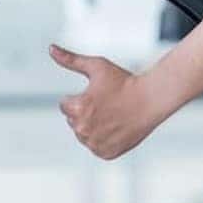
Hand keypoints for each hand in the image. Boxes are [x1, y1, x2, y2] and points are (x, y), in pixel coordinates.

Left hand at [51, 44, 166, 159]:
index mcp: (77, 108)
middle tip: (107, 105)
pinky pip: (95, 146)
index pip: (64, 105)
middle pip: (73, 121)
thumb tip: (50, 48)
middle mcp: (83, 129)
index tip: (98, 95)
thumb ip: (70, 60)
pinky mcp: (105, 154)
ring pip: (83, 135)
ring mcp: (94, 144)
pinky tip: (116, 128)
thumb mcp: (96, 66)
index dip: (80, 98)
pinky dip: (103, 139)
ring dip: (92, 127)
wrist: (151, 100)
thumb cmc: (124, 81)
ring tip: (112, 116)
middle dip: (85, 113)